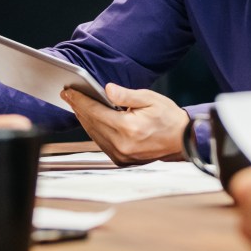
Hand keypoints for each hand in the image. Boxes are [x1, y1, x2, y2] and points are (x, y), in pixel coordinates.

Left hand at [61, 84, 189, 164]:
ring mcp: (121, 155)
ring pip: (94, 135)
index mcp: (128, 128)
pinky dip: (94, 130)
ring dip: (84, 119)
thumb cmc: (168, 117)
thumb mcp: (150, 99)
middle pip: (92, 123)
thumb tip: (106, 89)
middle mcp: (122, 144)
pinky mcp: (122, 160)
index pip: (96, 112)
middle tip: (68, 95)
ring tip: (76, 105)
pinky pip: (101, 143)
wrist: (182, 140)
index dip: (80, 100)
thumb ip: (126, 95)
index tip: (68, 91)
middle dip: (79, 108)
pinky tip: (91, 120)